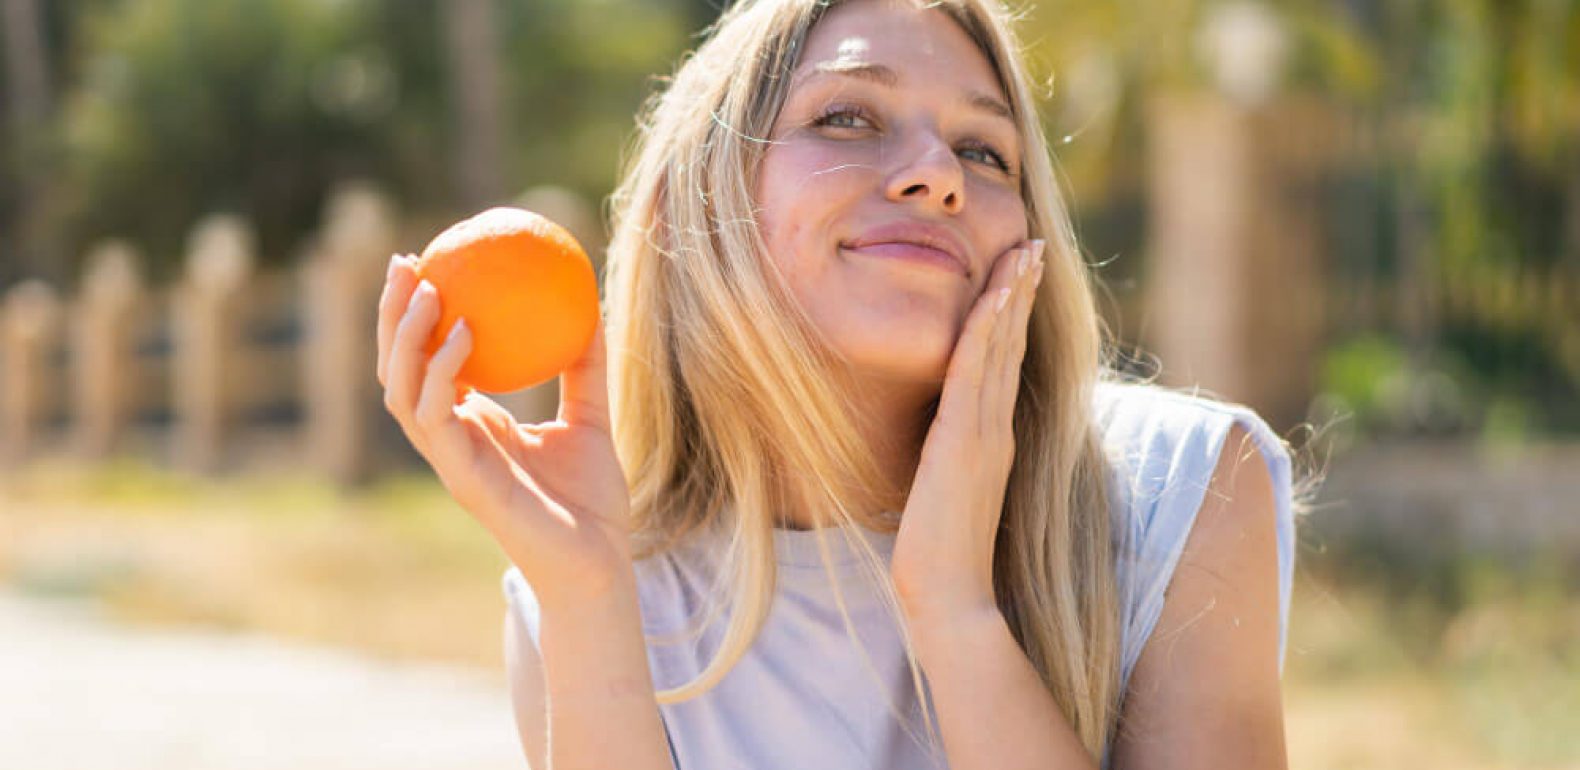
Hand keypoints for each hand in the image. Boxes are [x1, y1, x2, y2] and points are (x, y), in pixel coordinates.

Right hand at [377, 253, 633, 603]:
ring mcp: (449, 460)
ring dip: (405, 336)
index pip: (424, 363)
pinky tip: (463, 334)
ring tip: (424, 288)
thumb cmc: (592, 499)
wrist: (599, 561)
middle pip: (396, 369)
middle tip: (405, 262)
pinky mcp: (460, 477)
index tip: (427, 263)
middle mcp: (449, 439)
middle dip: (389, 315)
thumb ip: (585, 366)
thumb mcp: (592, 416)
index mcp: (471, 425)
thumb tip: (590, 306)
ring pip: (400, 390)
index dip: (414, 317)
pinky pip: (436, 416)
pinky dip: (442, 372)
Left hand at [889, 238, 1045, 622]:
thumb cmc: (940, 557)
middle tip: (1029, 244)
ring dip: (1010, 296)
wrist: (950, 596)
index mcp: (992, 439)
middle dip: (1020, 291)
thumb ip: (950, 463)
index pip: (1004, 365)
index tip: (1017, 276)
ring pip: (999, 350)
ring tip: (1021, 252)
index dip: (1012, 317)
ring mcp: (984, 433)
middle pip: (1011, 345)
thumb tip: (937, 447)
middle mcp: (995, 429)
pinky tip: (992, 297)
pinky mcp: (964, 442)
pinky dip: (986, 331)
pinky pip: (975, 373)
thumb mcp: (946, 494)